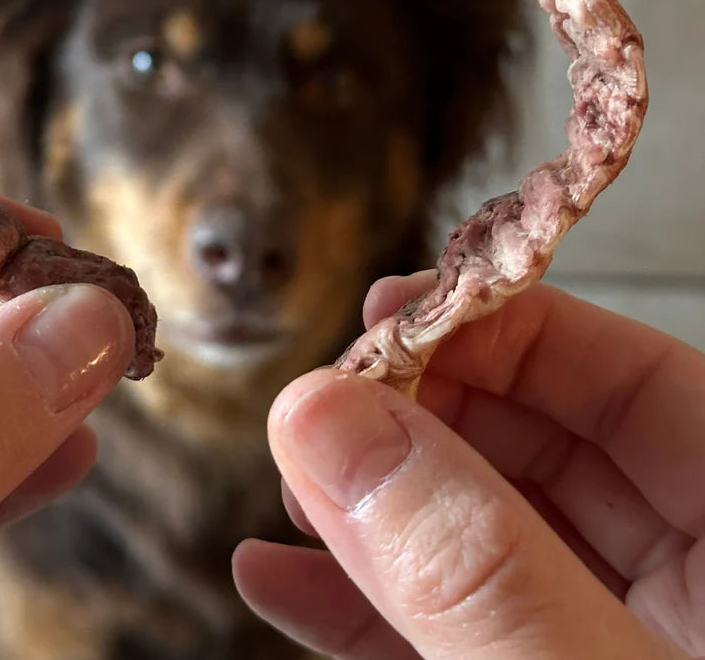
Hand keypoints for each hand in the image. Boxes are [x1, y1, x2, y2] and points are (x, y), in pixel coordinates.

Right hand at [234, 271, 704, 658]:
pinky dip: (361, 608)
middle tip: (318, 408)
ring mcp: (602, 645)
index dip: (507, 330)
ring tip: (288, 483)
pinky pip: (446, 634)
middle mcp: (684, 588)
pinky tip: (279, 578)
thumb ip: (472, 560)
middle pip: (540, 447)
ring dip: (367, 510)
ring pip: (478, 539)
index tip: (388, 317)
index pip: (631, 380)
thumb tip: (328, 416)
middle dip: (413, 420)